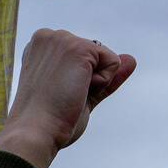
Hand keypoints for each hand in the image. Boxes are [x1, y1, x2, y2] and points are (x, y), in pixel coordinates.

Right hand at [0, 29, 135, 167]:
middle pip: (94, 55)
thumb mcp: (77, 92)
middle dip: (87, 79)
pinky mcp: (79, 47)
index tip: (54, 94)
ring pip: (105, 58)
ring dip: (95, 82)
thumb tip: (131, 59)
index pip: (81, 57)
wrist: (35, 131)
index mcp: (40, 47)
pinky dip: (102, 82)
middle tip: (61, 96)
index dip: (77, 80)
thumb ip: (102, 75)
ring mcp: (63, 39)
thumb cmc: (48, 119)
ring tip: (67, 93)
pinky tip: (77, 90)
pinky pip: (113, 62)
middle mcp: (48, 36)